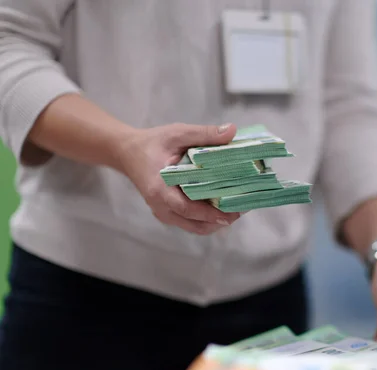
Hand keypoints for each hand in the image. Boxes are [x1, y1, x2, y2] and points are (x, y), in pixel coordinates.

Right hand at [117, 123, 240, 234]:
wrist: (128, 153)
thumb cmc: (153, 143)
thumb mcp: (177, 133)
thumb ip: (204, 133)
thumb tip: (232, 131)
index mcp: (160, 189)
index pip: (187, 208)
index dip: (211, 214)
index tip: (234, 213)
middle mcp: (161, 207)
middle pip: (195, 223)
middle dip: (220, 220)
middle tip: (242, 209)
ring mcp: (164, 213)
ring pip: (195, 227)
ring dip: (216, 222)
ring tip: (236, 209)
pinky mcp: (168, 213)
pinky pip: (190, 222)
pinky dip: (207, 219)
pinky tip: (222, 207)